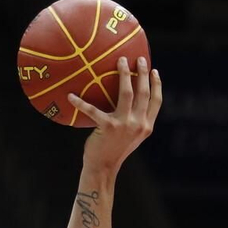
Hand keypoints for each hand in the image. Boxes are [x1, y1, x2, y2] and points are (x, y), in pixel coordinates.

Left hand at [67, 56, 161, 174]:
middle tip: (137, 58)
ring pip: (127, 93)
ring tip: (120, 61)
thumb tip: (130, 99)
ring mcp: (124, 125)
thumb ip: (135, 120)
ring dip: (124, 75)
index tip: (154, 70)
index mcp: (146, 126)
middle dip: (142, 72)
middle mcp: (139, 124)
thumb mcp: (131, 136)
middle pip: (143, 92)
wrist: (103, 169)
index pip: (156, 101)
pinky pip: (92, 110)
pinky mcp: (107, 127)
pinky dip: (80, 103)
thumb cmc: (115, 150)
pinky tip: (71, 96)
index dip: (157, 84)